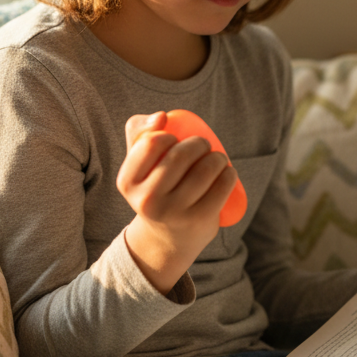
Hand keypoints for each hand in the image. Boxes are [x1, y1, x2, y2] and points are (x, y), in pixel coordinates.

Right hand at [116, 111, 236, 294]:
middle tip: (204, 147)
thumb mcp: (137, 165)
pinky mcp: (198, 220)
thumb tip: (162, 116)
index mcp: (127, 182)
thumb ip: (139, 131)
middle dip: (200, 143)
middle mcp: (147, 200)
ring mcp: (174, 212)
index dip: (169, 135)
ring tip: (218, 159)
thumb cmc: (154, 189)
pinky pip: (221, 187)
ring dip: (219, 157)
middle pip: (181, 154)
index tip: (175, 141)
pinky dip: (229, 174)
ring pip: (205, 169)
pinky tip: (228, 172)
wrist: (166, 240)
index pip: (151, 142)